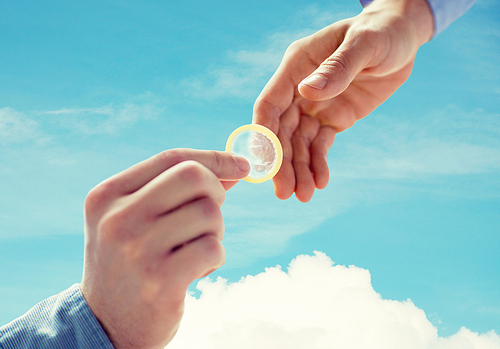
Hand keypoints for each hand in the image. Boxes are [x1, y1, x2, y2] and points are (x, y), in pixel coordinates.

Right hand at [80, 149, 249, 348]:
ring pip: (210, 214)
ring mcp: (137, 250)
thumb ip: (175, 189)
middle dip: (215, 194)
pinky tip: (197, 271)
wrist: (105, 324)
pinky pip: (213, 248)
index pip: (172, 158)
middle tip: (208, 218)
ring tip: (194, 250)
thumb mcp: (135, 218)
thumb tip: (233, 169)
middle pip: (194, 177)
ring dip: (215, 232)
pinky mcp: (160, 281)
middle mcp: (118, 218)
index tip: (242, 166)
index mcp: (108, 195)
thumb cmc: (129, 262)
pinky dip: (216, 258)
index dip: (214, 158)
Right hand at [253, 0, 432, 201]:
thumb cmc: (381, 32)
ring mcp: (315, 105)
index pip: (269, 104)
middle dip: (282, 162)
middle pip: (281, 131)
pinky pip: (321, 145)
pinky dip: (318, 164)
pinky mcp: (333, 118)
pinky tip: (320, 182)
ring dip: (299, 169)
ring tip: (303, 196)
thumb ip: (337, 68)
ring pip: (299, 143)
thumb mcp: (364, 44)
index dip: (264, 133)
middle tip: (284, 192)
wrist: (401, 38)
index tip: (265, 163)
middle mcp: (299, 89)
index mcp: (296, 66)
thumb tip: (308, 92)